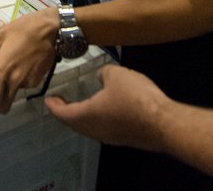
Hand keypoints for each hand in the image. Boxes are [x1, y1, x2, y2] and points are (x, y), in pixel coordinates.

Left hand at [0, 8, 57, 113]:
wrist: (51, 30)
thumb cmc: (23, 29)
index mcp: (1, 70)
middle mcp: (14, 81)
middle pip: (4, 106)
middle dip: (0, 103)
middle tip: (0, 90)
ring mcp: (28, 83)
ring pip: (15, 92)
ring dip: (13, 85)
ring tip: (18, 64)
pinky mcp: (39, 81)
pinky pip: (26, 84)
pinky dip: (24, 79)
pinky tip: (27, 64)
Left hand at [45, 65, 168, 150]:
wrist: (163, 123)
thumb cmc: (134, 98)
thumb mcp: (116, 75)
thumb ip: (104, 74)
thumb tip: (102, 77)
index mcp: (87, 116)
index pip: (63, 113)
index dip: (54, 105)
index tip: (49, 99)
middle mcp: (96, 130)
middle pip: (75, 123)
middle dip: (67, 112)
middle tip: (63, 101)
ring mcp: (111, 137)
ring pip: (90, 127)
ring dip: (83, 116)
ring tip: (82, 104)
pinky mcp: (125, 139)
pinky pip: (104, 128)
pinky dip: (98, 119)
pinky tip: (106, 109)